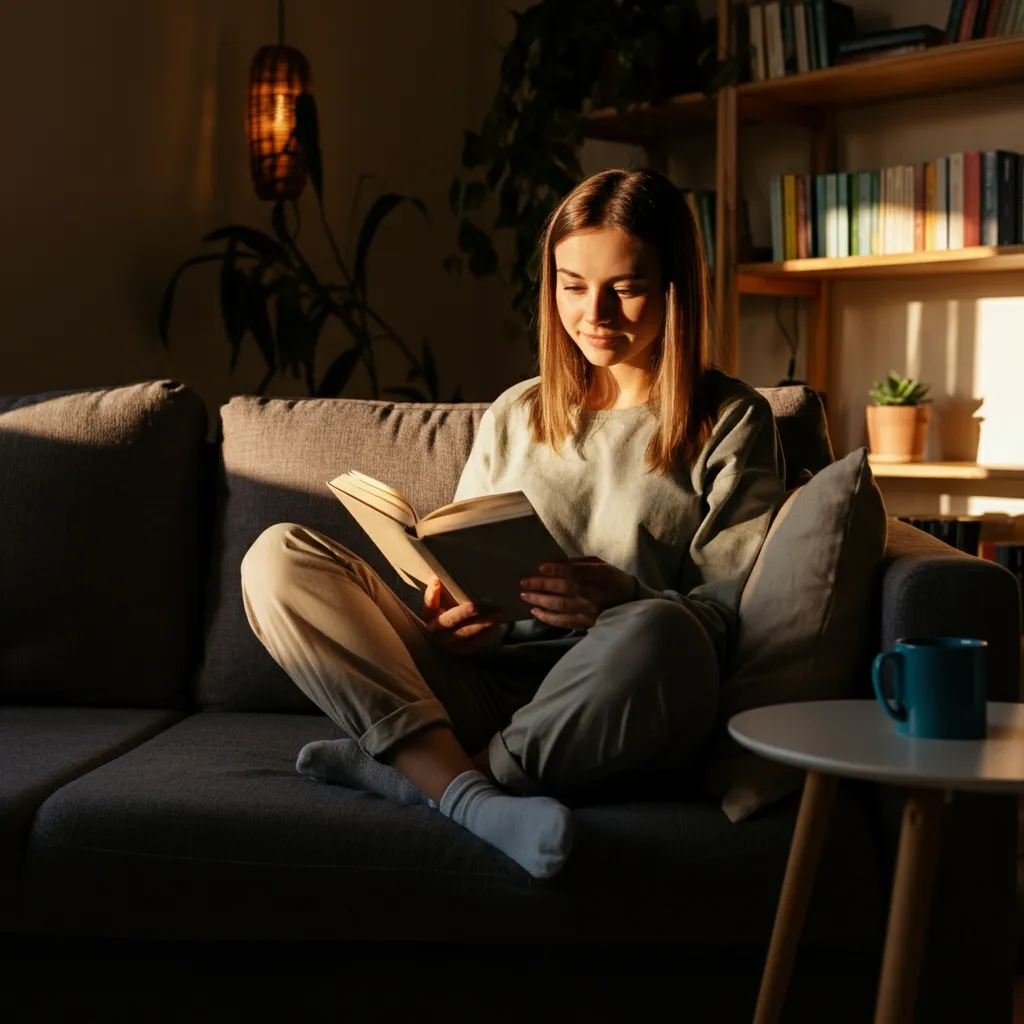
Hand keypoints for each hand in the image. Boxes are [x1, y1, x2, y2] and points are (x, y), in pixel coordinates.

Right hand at [421, 576, 503, 655]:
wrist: (446, 635)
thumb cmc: (446, 610)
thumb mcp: (442, 601)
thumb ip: (444, 591)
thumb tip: (445, 575)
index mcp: (429, 614)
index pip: (429, 603)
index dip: (432, 593)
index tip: (437, 580)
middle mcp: (436, 630)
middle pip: (449, 620)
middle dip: (463, 613)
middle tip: (475, 607)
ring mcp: (448, 642)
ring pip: (464, 633)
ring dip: (481, 624)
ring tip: (495, 615)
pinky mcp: (461, 649)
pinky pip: (474, 643)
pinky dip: (486, 634)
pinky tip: (496, 625)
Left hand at [519, 556, 637, 629]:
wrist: (631, 602)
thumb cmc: (612, 579)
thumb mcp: (602, 565)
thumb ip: (581, 563)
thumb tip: (557, 563)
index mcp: (601, 574)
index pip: (577, 572)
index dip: (558, 569)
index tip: (541, 567)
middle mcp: (595, 592)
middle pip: (566, 589)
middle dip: (543, 585)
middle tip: (525, 582)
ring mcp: (590, 610)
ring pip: (562, 606)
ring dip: (541, 601)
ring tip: (525, 596)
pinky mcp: (587, 623)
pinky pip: (564, 622)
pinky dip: (548, 618)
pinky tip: (535, 611)